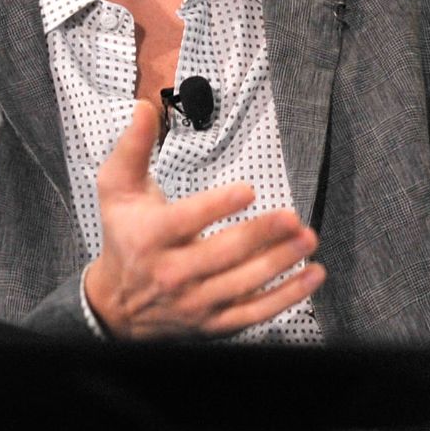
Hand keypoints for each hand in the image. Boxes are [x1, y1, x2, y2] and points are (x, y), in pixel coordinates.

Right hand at [84, 98, 324, 338]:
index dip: (218, 206)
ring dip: (281, 262)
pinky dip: (288, 296)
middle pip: (223, 254)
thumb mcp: (117, 189)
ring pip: (245, 284)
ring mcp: (196, 303)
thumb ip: (133, 147)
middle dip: (261, 235)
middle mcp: (172, 273)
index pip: (187, 220)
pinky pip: (256, 313)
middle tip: (292, 217)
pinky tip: (313, 275)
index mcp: (150, 237)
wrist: (117, 306)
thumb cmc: (124, 235)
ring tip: (308, 238)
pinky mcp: (215, 323)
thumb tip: (144, 107)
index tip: (248, 190)